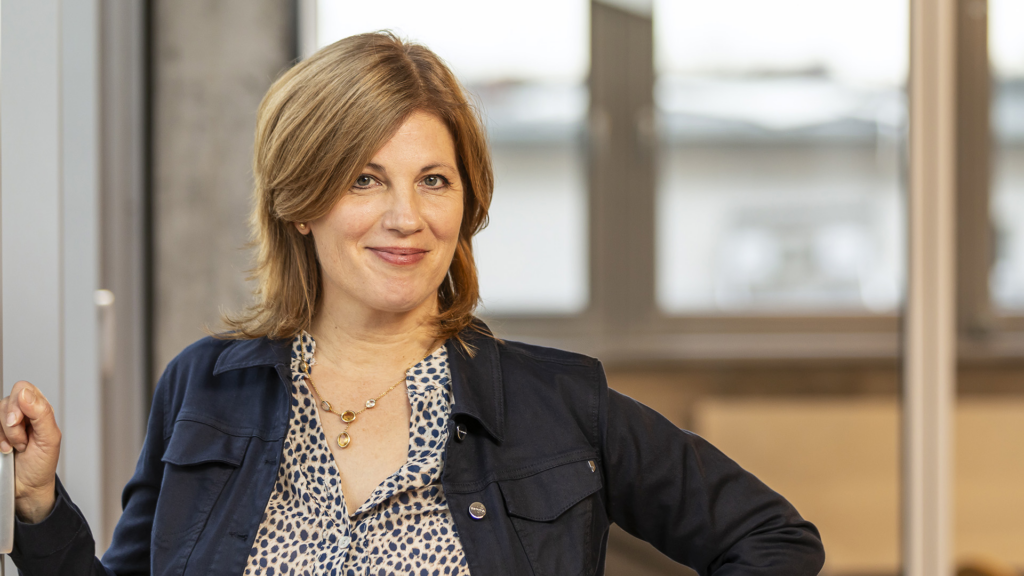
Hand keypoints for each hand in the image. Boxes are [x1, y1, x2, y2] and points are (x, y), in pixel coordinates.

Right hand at [0, 381, 61, 523]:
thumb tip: (26, 393)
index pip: (22, 389)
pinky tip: (5, 450)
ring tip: (16, 447)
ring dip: (4, 435)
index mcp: (39, 409)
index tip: (18, 423)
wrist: (28, 487)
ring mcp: (6, 424)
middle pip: (5, 402)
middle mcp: (22, 412)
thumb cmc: (42, 464)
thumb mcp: (50, 439)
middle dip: (11, 425)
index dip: (17, 404)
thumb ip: (42, 413)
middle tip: (22, 441)